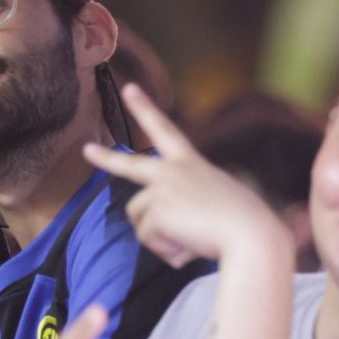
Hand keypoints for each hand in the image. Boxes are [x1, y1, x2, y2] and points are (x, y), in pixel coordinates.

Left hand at [85, 83, 289, 268]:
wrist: (251, 235)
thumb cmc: (244, 223)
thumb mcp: (215, 200)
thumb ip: (188, 207)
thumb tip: (173, 238)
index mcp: (191, 162)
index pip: (165, 130)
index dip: (145, 108)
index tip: (129, 89)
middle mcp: (172, 170)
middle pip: (131, 164)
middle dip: (106, 158)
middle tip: (86, 150)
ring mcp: (162, 189)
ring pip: (139, 218)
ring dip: (158, 236)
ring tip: (189, 240)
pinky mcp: (156, 212)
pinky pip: (146, 237)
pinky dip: (164, 250)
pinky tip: (186, 248)